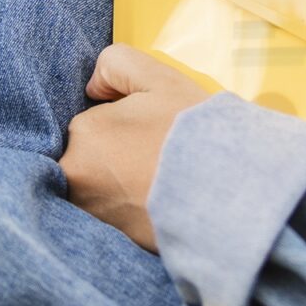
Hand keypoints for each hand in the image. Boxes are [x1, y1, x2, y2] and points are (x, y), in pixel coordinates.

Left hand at [59, 44, 209, 252]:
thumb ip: (116, 63)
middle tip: (152, 159)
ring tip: (155, 183)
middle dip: (112, 158)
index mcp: (84, 134)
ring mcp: (90, 215)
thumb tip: (92, 87)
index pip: (90, 125)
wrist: (230, 192)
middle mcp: (75, 178)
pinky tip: (153, 205)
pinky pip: (109, 220)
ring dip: (117, 187)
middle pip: (88, 160)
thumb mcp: (159, 78)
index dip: (119, 126)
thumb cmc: (194, 132)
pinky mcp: (108, 242)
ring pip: (97, 191)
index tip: (147, 134)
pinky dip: (126, 212)